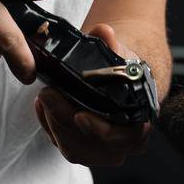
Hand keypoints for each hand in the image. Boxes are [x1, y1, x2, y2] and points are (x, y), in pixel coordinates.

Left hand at [31, 23, 151, 166]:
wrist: (123, 80)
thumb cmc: (125, 70)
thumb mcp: (123, 54)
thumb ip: (113, 44)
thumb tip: (104, 31)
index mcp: (140, 124)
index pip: (123, 136)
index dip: (100, 129)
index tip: (80, 116)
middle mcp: (122, 144)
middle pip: (90, 145)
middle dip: (65, 120)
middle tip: (48, 95)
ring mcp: (101, 151)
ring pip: (72, 148)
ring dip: (53, 123)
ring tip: (44, 97)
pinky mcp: (81, 148)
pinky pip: (61, 144)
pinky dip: (48, 125)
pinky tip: (42, 106)